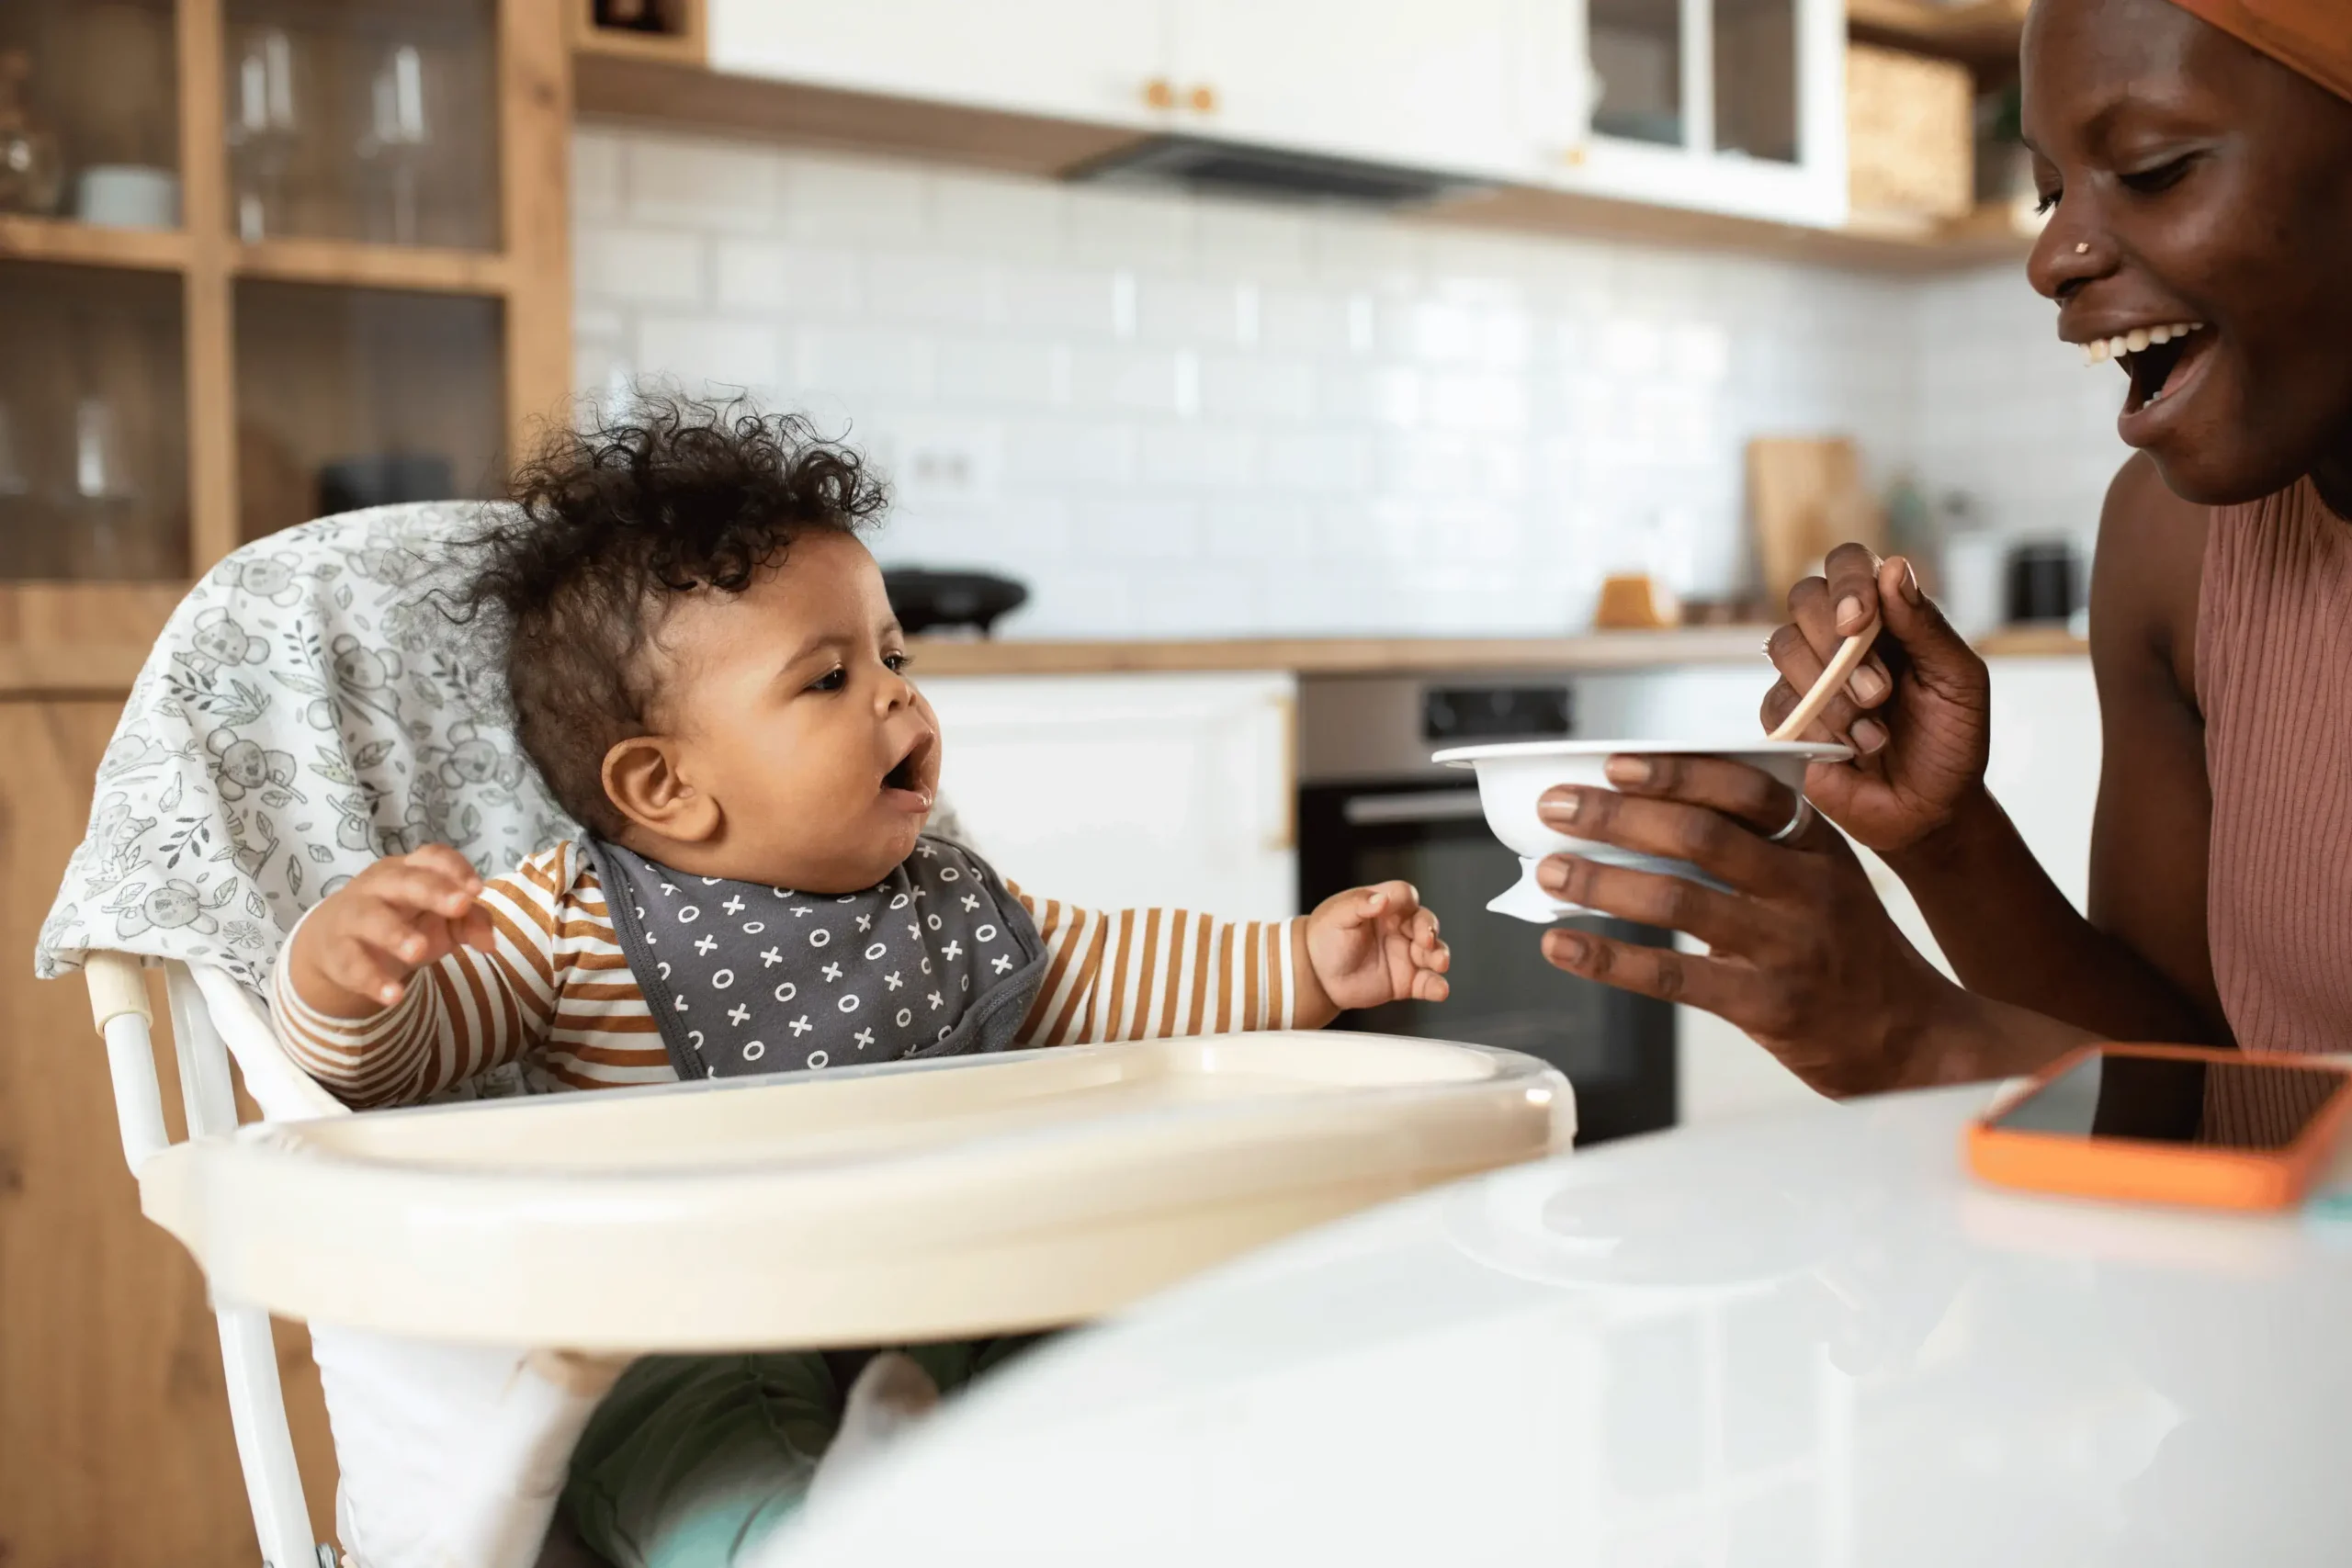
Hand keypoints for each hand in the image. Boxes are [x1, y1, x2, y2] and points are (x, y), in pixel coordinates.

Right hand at [286, 845, 494, 1017]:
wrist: (333, 942)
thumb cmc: (402, 921)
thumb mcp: (439, 919)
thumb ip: (470, 922)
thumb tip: (489, 944)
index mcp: (409, 870)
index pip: (432, 857)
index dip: (455, 869)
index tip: (477, 891)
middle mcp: (378, 886)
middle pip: (404, 881)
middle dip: (433, 892)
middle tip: (461, 906)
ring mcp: (353, 916)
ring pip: (371, 918)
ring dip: (396, 934)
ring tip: (419, 952)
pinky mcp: (336, 952)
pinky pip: (352, 964)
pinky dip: (372, 980)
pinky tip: (393, 995)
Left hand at [1298, 881, 1450, 1021]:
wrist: (1315, 975)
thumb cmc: (1325, 938)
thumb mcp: (1337, 916)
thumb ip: (1359, 904)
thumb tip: (1381, 899)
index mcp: (1384, 906)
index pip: (1405, 896)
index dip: (1408, 901)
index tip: (1404, 910)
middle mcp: (1399, 928)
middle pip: (1426, 922)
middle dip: (1430, 930)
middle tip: (1427, 940)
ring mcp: (1405, 954)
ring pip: (1433, 952)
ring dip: (1440, 955)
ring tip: (1440, 963)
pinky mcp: (1406, 981)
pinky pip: (1427, 983)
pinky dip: (1437, 986)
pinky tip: (1439, 990)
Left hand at [1529, 756, 1965, 1096]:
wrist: (1913, 1040)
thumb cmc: (1848, 952)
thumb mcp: (1822, 880)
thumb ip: (1752, 849)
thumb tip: (1641, 821)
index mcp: (1816, 846)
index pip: (1745, 790)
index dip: (1677, 772)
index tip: (1616, 763)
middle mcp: (1806, 888)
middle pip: (1701, 836)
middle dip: (1619, 815)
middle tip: (1558, 807)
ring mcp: (1789, 947)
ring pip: (1681, 900)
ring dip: (1603, 880)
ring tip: (1548, 870)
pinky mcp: (1769, 1005)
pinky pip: (1675, 976)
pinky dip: (1610, 958)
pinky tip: (1563, 945)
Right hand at [1763, 546, 1990, 854]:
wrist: (1930, 811)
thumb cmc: (1950, 743)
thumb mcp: (1958, 681)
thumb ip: (1926, 625)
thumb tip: (1894, 568)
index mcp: (1884, 617)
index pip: (1848, 564)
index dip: (1847, 581)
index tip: (1862, 620)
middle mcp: (1838, 638)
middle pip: (1805, 597)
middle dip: (1837, 641)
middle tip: (1879, 690)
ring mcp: (1807, 677)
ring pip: (1783, 645)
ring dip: (1833, 690)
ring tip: (1874, 727)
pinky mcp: (1786, 720)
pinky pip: (1777, 702)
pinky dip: (1819, 725)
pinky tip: (1852, 747)